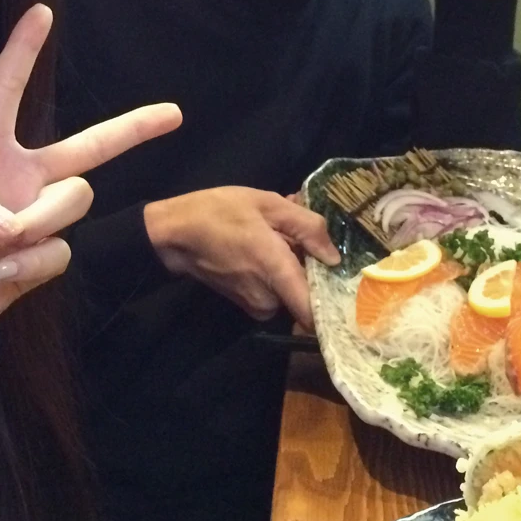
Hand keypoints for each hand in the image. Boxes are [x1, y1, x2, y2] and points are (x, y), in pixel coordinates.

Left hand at [0, 5, 180, 403]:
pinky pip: (59, 250)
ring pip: (75, 198)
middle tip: (175, 114)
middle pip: (87, 145)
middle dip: (133, 128)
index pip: (4, 91)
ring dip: (40, 217)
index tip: (41, 11)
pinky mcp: (36, 262)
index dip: (23, 50)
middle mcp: (13, 180)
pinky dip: (30, 262)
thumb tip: (9, 215)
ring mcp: (30, 221)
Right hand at [144, 186, 340, 329]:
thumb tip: (334, 256)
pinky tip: (264, 242)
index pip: (314, 316)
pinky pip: (273, 288)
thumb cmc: (219, 213)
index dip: (335, 310)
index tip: (348, 291)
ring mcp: (255, 305)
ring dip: (291, 262)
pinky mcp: (245, 302)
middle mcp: (269, 299)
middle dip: (309, 263)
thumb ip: (308, 227)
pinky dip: (275, 269)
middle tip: (302, 233)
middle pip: (306, 290)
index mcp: (278, 274)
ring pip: (289, 287)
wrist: (172, 234)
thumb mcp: (267, 204)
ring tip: (278, 231)